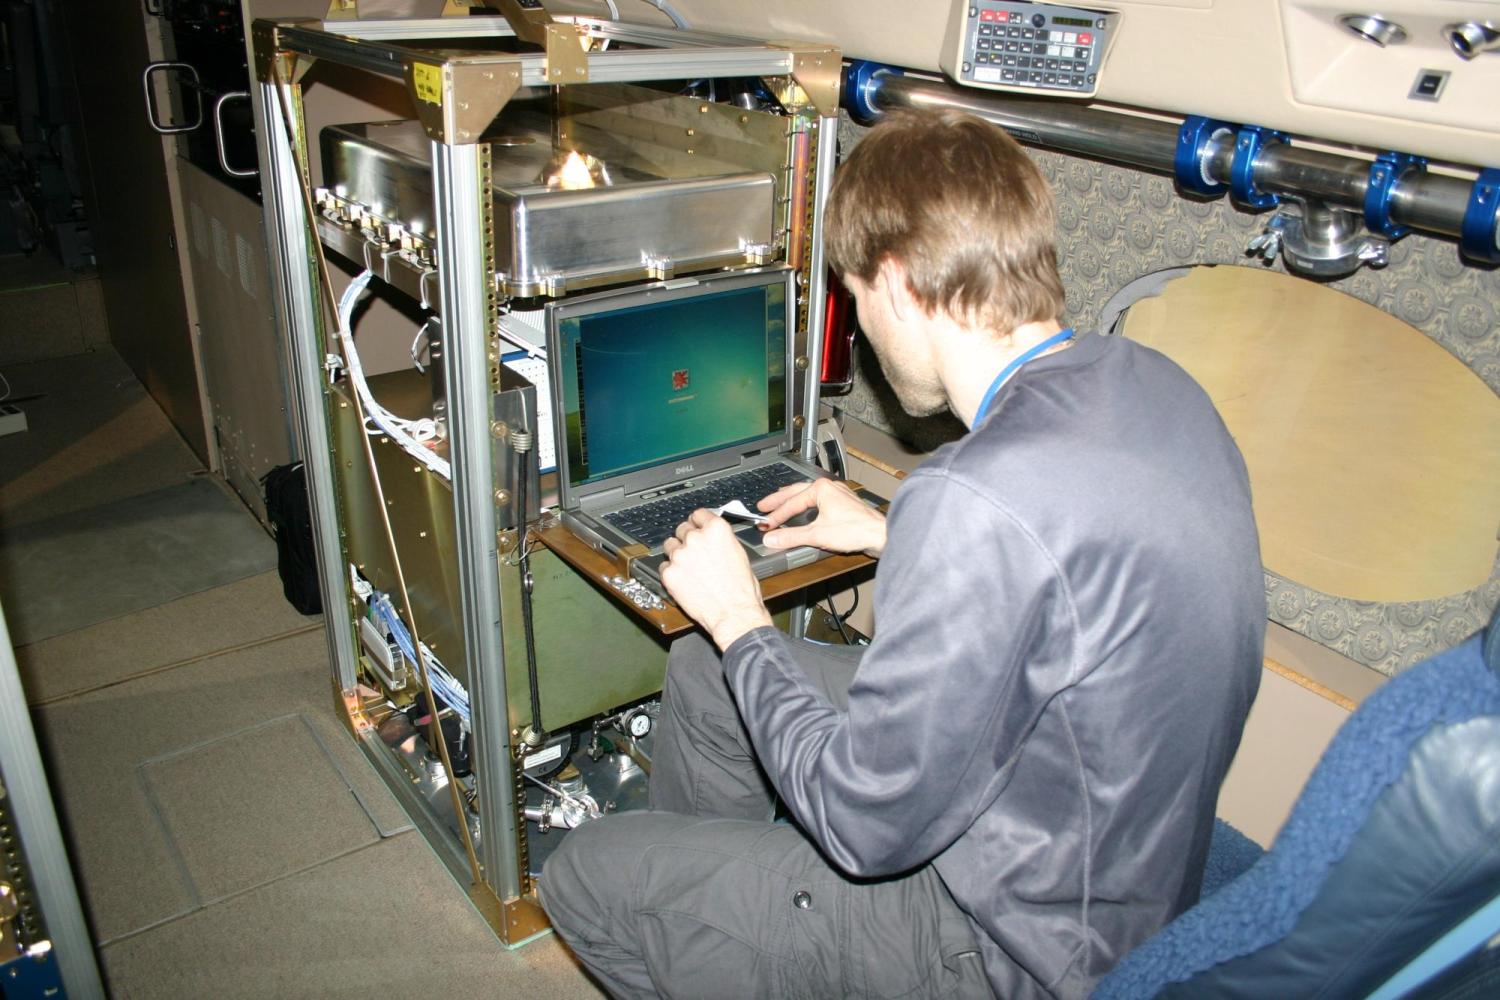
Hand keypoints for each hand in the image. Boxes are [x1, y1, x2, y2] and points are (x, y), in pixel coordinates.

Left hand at [660, 509, 773, 649]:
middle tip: (693, 552)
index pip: (698, 514)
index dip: (697, 521)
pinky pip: (663, 567)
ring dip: (676, 554)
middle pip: (682, 528)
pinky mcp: (669, 573)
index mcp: (717, 530)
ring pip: (669, 546)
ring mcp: (680, 555)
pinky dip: (671, 572)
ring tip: (687, 567)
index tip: (696, 525)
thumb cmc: (742, 590)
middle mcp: (696, 538)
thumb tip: (715, 540)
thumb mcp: (740, 555)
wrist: (734, 614)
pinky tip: (683, 581)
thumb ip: (723, 541)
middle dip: (687, 538)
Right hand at [757, 478, 886, 557]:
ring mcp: (838, 495)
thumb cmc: (855, 530)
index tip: (765, 526)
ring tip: (781, 504)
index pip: (791, 503)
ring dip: (793, 501)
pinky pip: (820, 501)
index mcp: (821, 489)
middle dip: (779, 500)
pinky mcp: (845, 505)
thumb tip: (771, 539)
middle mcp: (830, 487)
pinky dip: (807, 506)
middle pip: (797, 492)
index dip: (776, 516)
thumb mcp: (817, 535)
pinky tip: (806, 511)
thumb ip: (791, 537)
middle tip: (764, 506)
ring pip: (809, 495)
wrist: (880, 535)